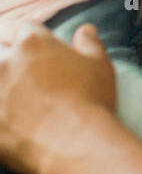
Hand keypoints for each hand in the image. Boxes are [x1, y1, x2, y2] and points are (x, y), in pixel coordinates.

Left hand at [0, 23, 115, 173]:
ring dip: (3, 86)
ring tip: (16, 100)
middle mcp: (5, 62)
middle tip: (27, 79)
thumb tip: (85, 29)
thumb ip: (90, 43)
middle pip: (0, 51)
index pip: (27, 30)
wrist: (74, 144)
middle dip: (11, 60)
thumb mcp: (100, 65)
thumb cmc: (90, 101)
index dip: (37, 41)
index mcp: (33, 43)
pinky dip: (0, 113)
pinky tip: (11, 122)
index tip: (44, 55)